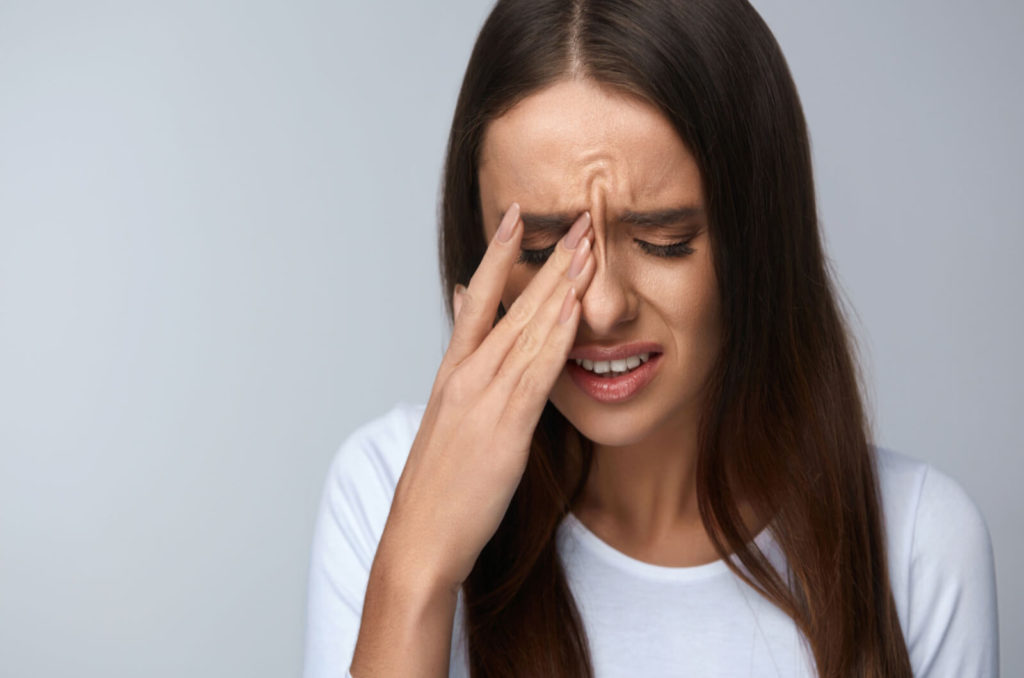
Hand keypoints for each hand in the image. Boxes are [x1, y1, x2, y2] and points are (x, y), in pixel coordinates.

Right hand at [380, 203, 595, 593]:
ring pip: (528, 330)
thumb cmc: (437, 480)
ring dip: (560, 285)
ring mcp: (484, 398)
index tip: (516, 216)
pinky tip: (574, 307)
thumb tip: (463, 308)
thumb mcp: (444, 413)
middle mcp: (466, 375)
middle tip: (578, 217)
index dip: (497, 254)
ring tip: (586, 245)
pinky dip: (556, 336)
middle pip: (512, 304)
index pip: (478, 298)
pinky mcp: (505, 428)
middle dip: (547, 259)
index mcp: (453, 370)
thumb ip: (460, 359)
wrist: (420, 536)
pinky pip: (536, 373)